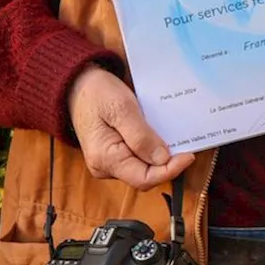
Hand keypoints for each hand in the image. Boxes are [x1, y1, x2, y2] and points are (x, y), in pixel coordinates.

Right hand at [66, 66, 194, 190]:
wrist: (76, 85)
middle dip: (167, 164)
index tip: (188, 155)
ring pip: (144, 169)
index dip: (170, 170)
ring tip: (175, 139)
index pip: (144, 179)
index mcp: (105, 158)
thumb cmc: (95, 93)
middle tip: (185, 144)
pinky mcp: (114, 156)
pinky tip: (161, 137)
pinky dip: (152, 151)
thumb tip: (162, 159)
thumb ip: (141, 136)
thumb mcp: (121, 108)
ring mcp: (109, 163)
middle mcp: (106, 167)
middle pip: (146, 176)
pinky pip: (138, 160)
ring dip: (161, 157)